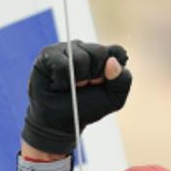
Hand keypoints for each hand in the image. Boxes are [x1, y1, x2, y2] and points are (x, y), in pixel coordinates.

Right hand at [20, 40, 131, 155]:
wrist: (59, 122)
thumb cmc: (86, 108)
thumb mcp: (113, 99)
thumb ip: (122, 81)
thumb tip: (112, 62)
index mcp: (104, 56)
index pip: (117, 52)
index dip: (111, 70)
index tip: (102, 83)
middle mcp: (86, 48)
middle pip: (99, 52)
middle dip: (94, 74)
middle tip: (84, 85)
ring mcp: (67, 48)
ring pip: (80, 58)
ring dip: (77, 78)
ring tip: (71, 86)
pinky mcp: (48, 54)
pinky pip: (62, 64)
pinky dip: (62, 80)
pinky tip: (58, 85)